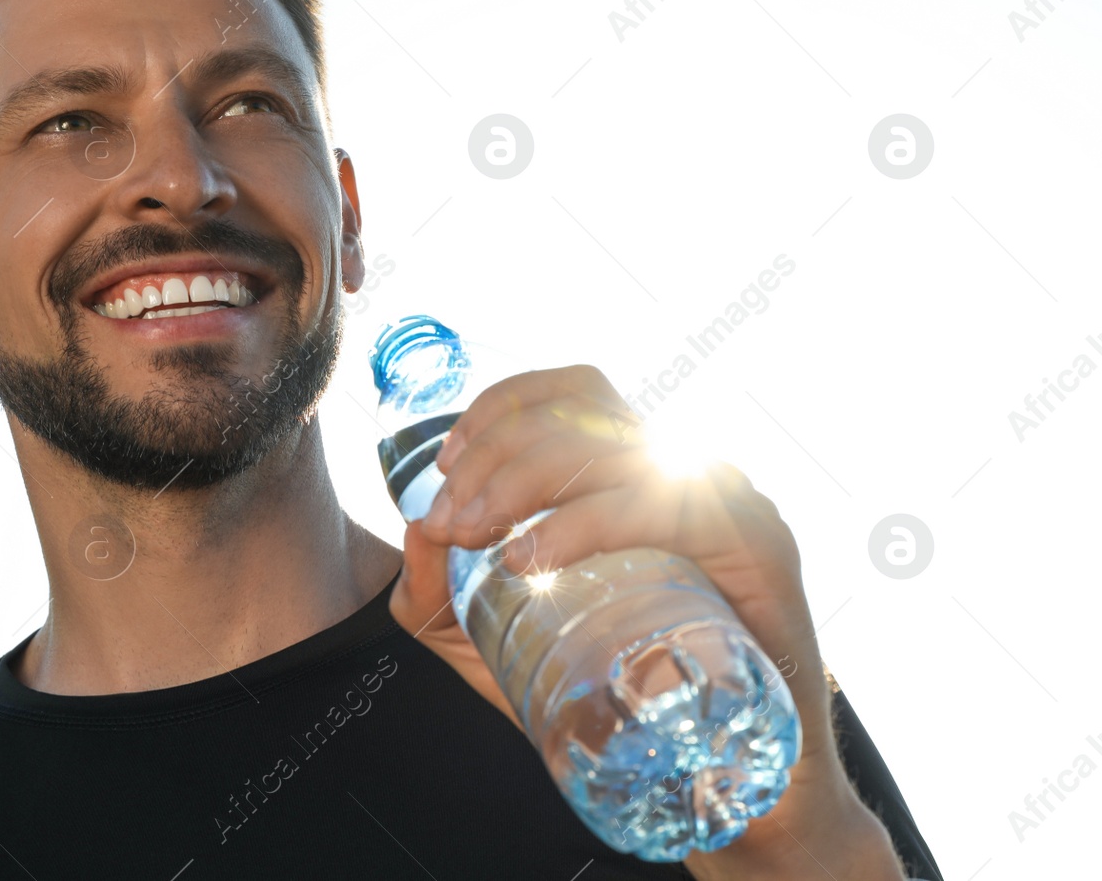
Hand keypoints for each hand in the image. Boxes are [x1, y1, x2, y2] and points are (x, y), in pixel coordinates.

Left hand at [386, 365, 904, 878]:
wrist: (734, 783)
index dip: (504, 403)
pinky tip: (530, 559)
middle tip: (450, 522)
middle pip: (582, 413)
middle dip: (495, 455)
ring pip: (613, 450)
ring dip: (524, 482)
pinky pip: (663, 506)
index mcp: (644, 472)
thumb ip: (446, 592)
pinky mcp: (759, 548)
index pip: (577, 389)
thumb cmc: (623, 700)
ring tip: (475, 537)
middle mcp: (690, 470)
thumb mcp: (508, 638)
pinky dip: (584, 523)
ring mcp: (730, 502)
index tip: (450, 461)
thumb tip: (415, 529)